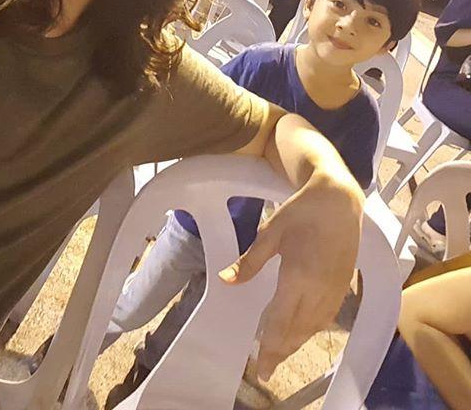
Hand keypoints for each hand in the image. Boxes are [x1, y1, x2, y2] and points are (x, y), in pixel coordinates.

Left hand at [219, 172, 362, 379]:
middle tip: (266, 370)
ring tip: (279, 355)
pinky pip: (326, 317)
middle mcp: (318, 289)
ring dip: (296, 344)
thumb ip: (249, 261)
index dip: (269, 348)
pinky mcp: (344, 285)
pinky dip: (312, 330)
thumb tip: (226, 280)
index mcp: (298, 276)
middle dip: (281, 352)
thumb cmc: (301, 211)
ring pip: (314, 327)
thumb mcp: (270, 232)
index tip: (260, 368)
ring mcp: (334, 289)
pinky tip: (302, 333)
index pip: (280, 322)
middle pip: (298, 330)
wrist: (339, 200)